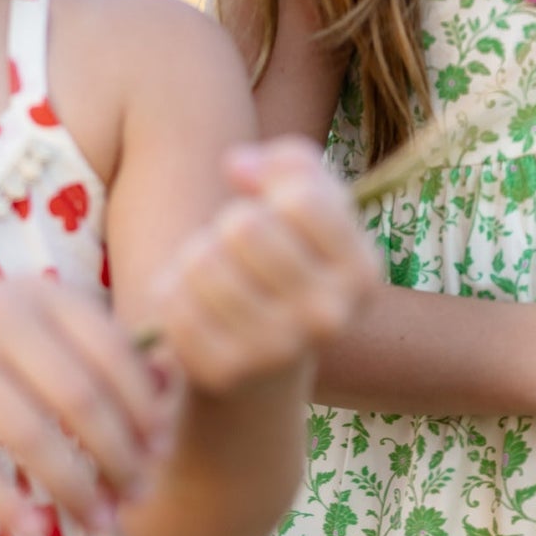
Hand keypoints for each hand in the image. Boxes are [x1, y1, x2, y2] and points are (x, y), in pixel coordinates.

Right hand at [0, 277, 173, 535]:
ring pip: (30, 436)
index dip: (145, 409)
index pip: (115, 355)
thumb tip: (172, 387)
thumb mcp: (52, 333)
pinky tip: (39, 533)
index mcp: (46, 298)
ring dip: (75, 489)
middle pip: (80, 400)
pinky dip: (7, 503)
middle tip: (140, 497)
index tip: (162, 452)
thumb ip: (109, 356)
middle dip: (118, 458)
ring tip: (103, 524)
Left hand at [154, 136, 376, 395]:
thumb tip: (237, 165)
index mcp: (362, 274)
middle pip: (245, 227)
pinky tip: (195, 308)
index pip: (302, 199)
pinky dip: (173, 294)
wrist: (266, 364)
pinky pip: (173, 302)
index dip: (270, 190)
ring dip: (196, 259)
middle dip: (228, 227)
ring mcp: (279, 350)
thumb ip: (292, 164)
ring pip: (202, 262)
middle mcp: (330, 318)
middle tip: (238, 251)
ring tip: (215, 277)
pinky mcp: (226, 372)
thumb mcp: (312, 209)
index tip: (272, 211)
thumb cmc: (287, 264)